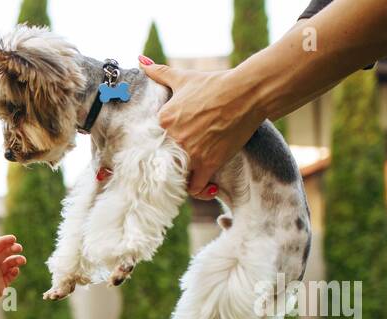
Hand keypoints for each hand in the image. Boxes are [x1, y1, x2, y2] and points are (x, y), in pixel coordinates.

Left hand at [0, 235, 25, 318]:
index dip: (4, 241)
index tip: (13, 238)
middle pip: (4, 253)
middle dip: (12, 249)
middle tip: (19, 248)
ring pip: (10, 264)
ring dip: (16, 260)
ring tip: (21, 260)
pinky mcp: (0, 285)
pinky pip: (11, 276)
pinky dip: (15, 272)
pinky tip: (15, 271)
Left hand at [138, 58, 264, 198]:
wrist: (247, 92)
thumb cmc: (215, 84)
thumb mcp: (184, 78)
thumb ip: (160, 73)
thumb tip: (140, 61)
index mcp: (163, 120)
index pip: (150, 144)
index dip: (156, 151)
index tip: (163, 153)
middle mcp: (173, 138)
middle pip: (162, 162)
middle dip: (168, 166)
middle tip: (176, 167)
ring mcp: (190, 153)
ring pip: (176, 177)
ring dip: (182, 179)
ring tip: (189, 176)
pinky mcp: (208, 163)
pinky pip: (196, 187)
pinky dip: (199, 190)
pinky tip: (206, 186)